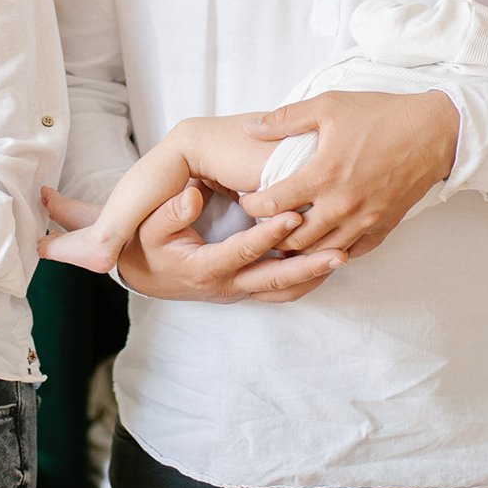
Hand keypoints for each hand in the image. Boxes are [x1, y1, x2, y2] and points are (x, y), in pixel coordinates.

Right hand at [44, 185, 343, 303]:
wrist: (144, 274)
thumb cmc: (148, 245)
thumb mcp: (147, 228)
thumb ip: (168, 213)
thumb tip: (191, 197)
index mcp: (201, 269)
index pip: (241, 253)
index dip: (267, 237)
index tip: (292, 216)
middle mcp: (225, 286)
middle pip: (273, 282)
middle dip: (307, 268)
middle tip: (340, 253)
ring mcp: (238, 290)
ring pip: (282, 290)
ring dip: (312, 276)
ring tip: (344, 255)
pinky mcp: (247, 288)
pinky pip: (281, 289)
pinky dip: (306, 277)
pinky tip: (326, 257)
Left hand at [239, 90, 458, 259]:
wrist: (433, 132)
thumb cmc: (380, 115)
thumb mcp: (328, 105)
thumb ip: (285, 119)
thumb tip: (250, 128)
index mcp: (323, 175)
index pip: (272, 205)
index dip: (251, 206)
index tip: (247, 200)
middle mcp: (342, 205)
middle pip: (292, 239)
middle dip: (270, 235)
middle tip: (260, 225)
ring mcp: (364, 221)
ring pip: (320, 252)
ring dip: (299, 250)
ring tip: (285, 238)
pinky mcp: (382, 228)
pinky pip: (350, 253)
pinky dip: (331, 253)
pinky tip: (320, 243)